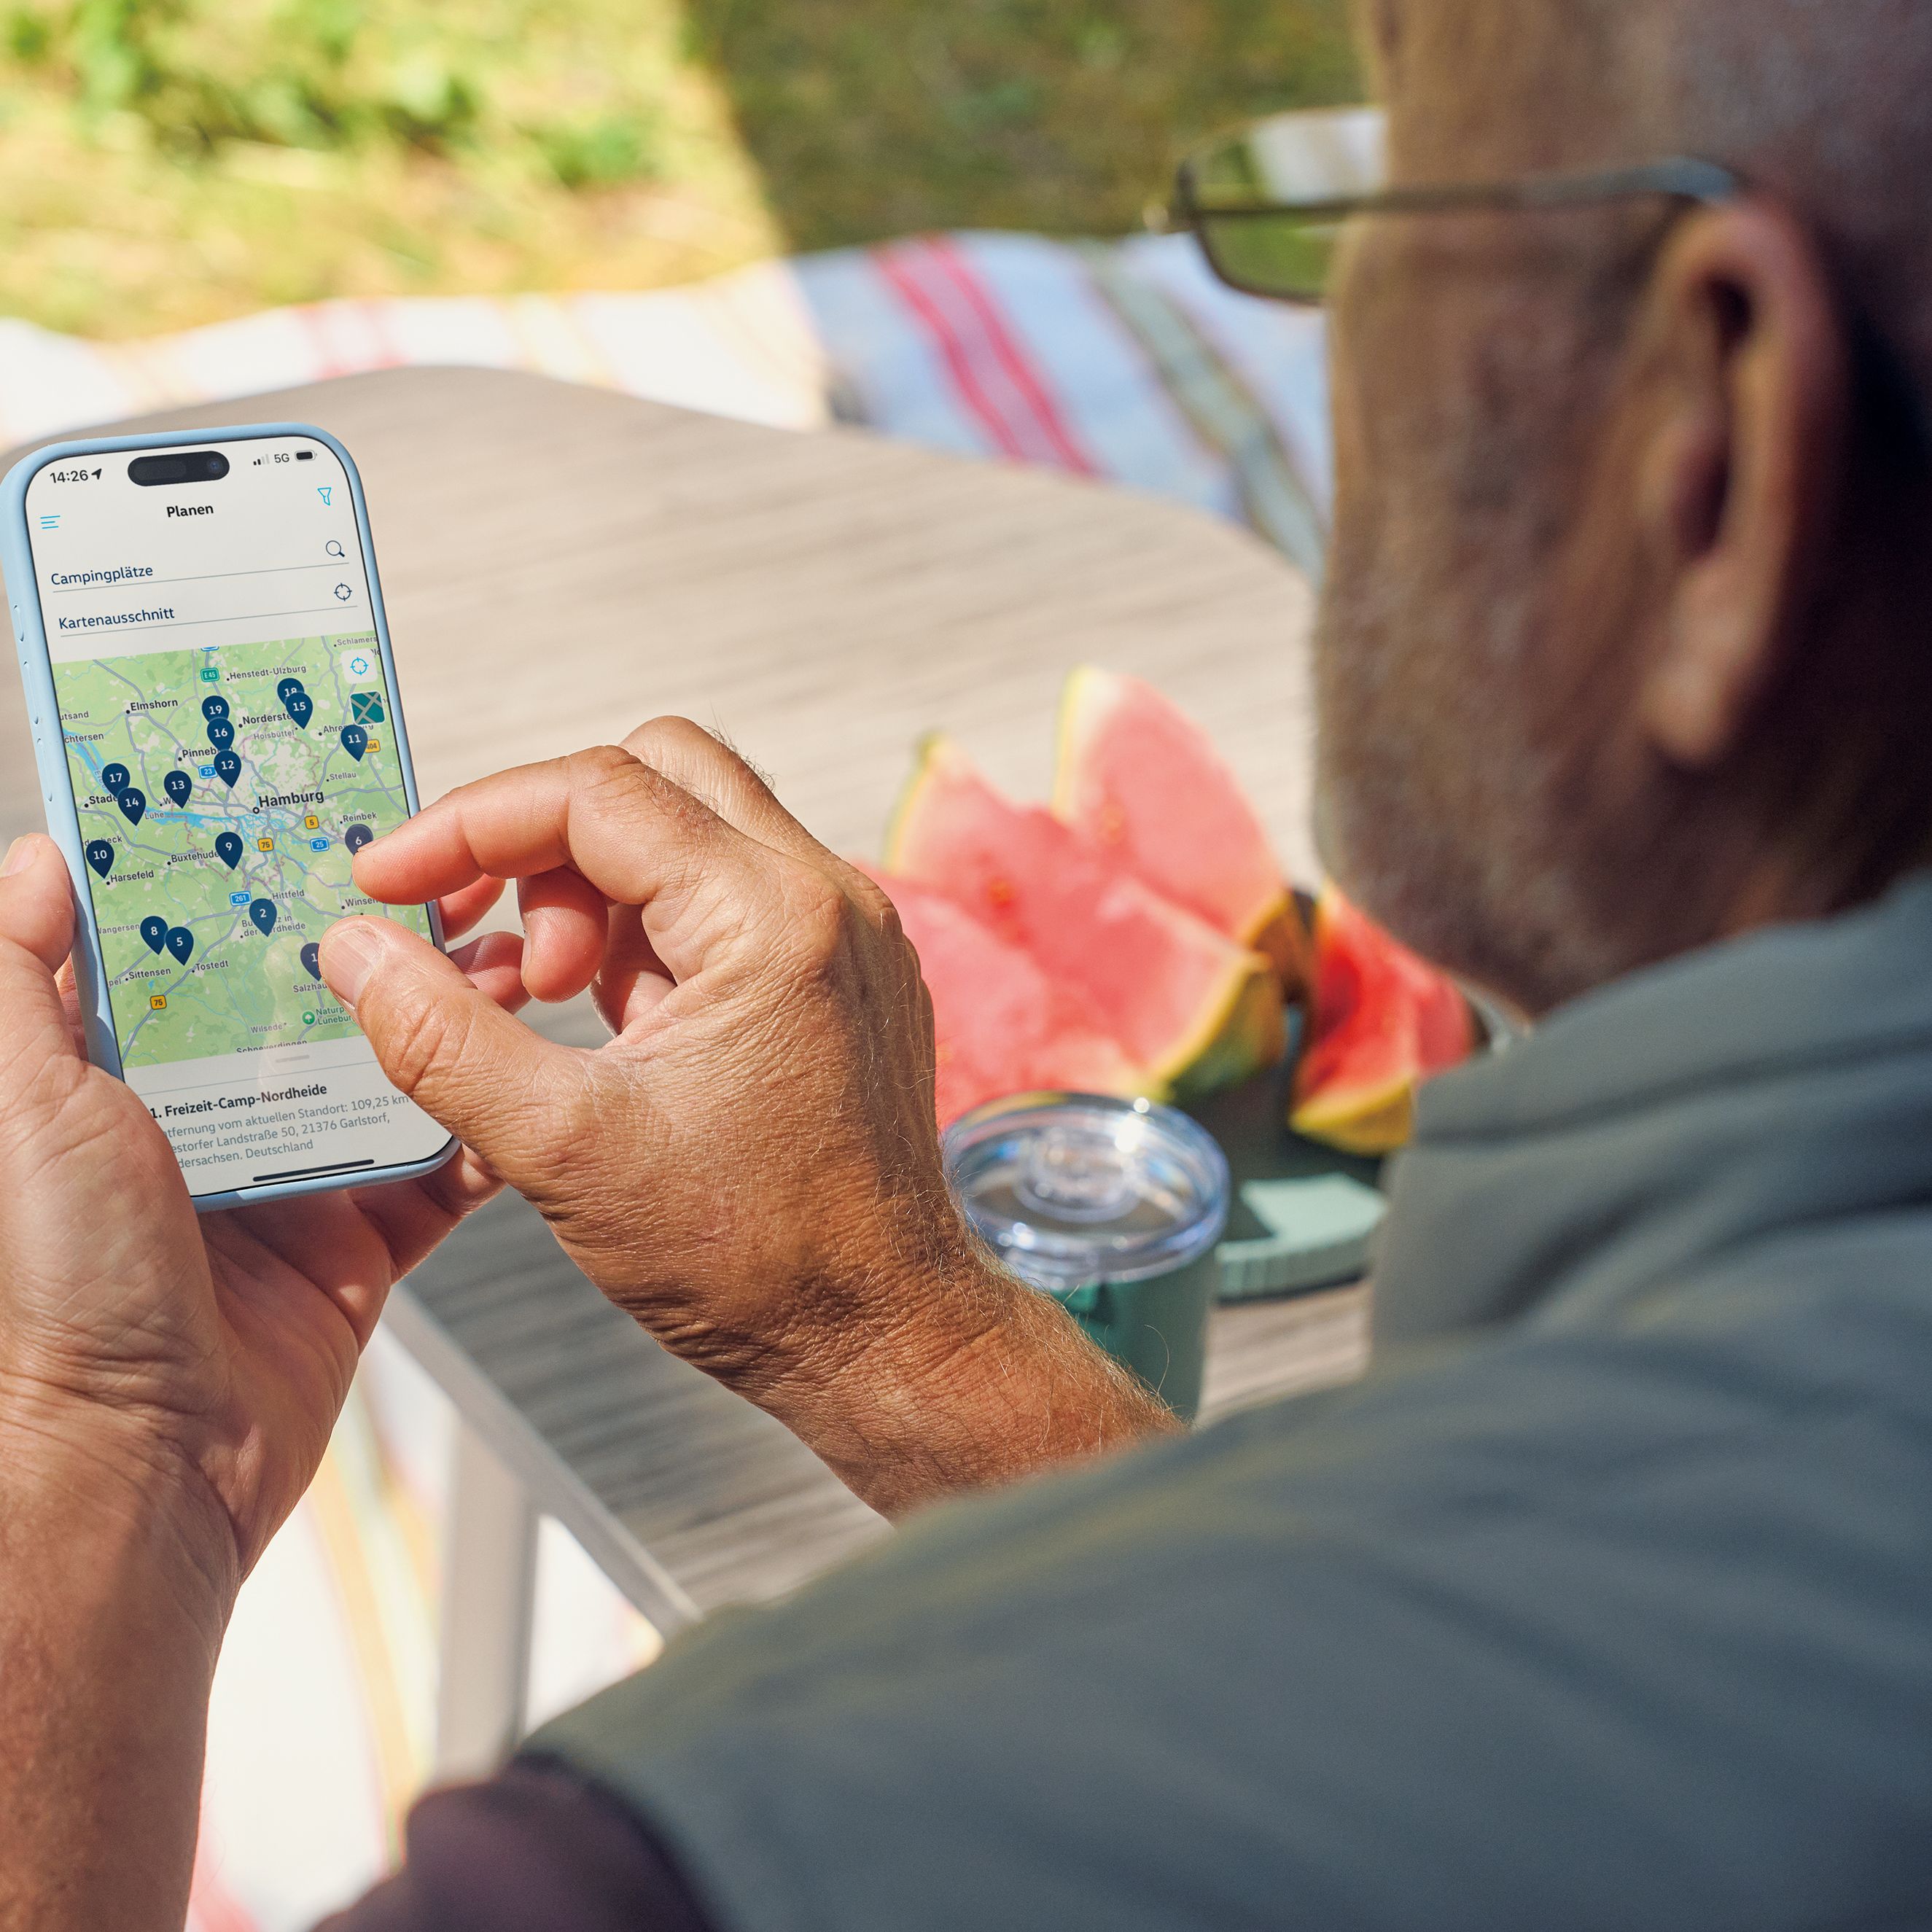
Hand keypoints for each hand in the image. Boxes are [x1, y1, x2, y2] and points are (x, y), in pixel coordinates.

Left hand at [0, 833, 518, 1595]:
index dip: (256, 883)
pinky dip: (489, 1126)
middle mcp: (219, 1116)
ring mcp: (300, 1177)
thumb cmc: (65, 1288)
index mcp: (131, 1076)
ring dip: (456, 1015)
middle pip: (318, 999)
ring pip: (395, 1069)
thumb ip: (18, 978)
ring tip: (514, 959)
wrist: (146, 1462)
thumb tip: (45, 857)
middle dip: (385, 939)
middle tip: (452, 879)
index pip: (203, 951)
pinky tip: (532, 1074)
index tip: (317, 817)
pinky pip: (444, 1170)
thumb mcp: (21, 1106)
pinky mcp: (366, 1240)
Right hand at [319, 723, 1174, 1513]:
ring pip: (692, 829)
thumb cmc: (749, 1260)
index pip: (597, 791)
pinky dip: (646, 928)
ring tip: (543, 998)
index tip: (387, 882)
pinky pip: (727, 896)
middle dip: (540, 835)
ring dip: (590, 887)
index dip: (469, 823)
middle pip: (656, 773)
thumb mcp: (561, 1151)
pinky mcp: (843, 972)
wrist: (881, 1336)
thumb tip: (353, 946)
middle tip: (480, 934)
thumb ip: (440, 1038)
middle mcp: (828, 897)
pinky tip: (603, 1020)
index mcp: (774, 917)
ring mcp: (846, 931)